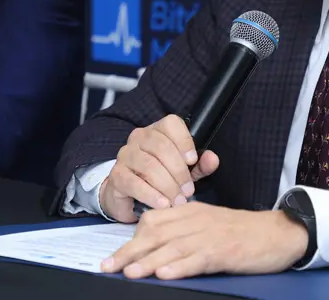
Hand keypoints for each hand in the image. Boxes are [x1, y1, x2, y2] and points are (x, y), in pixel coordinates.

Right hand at [99, 115, 219, 222]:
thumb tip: (212, 158)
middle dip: (179, 171)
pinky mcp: (117, 175)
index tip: (192, 161)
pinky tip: (162, 204)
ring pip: (149, 165)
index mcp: (157, 131)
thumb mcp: (184, 171)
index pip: (171, 123)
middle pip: (161, 145)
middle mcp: (139, 138)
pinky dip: (151, 195)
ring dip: (167, 185)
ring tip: (177, 200)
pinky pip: (134, 182)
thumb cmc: (160, 179)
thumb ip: (200, 165)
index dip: (184, 140)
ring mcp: (125, 155)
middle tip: (188, 191)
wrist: (130, 197)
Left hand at [101, 202, 307, 279]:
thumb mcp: (209, 223)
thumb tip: (156, 247)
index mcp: (191, 211)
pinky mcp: (224, 251)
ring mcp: (209, 235)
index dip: (132, 238)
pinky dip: (180, 267)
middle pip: (156, 234)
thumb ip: (184, 229)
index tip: (115, 255)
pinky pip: (197, 258)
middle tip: (109, 266)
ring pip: (173, 247)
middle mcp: (196, 220)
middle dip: (130, 251)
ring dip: (148, 260)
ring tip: (130, 273)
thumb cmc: (241, 232)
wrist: (277, 233)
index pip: (154, 220)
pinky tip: (165, 274)